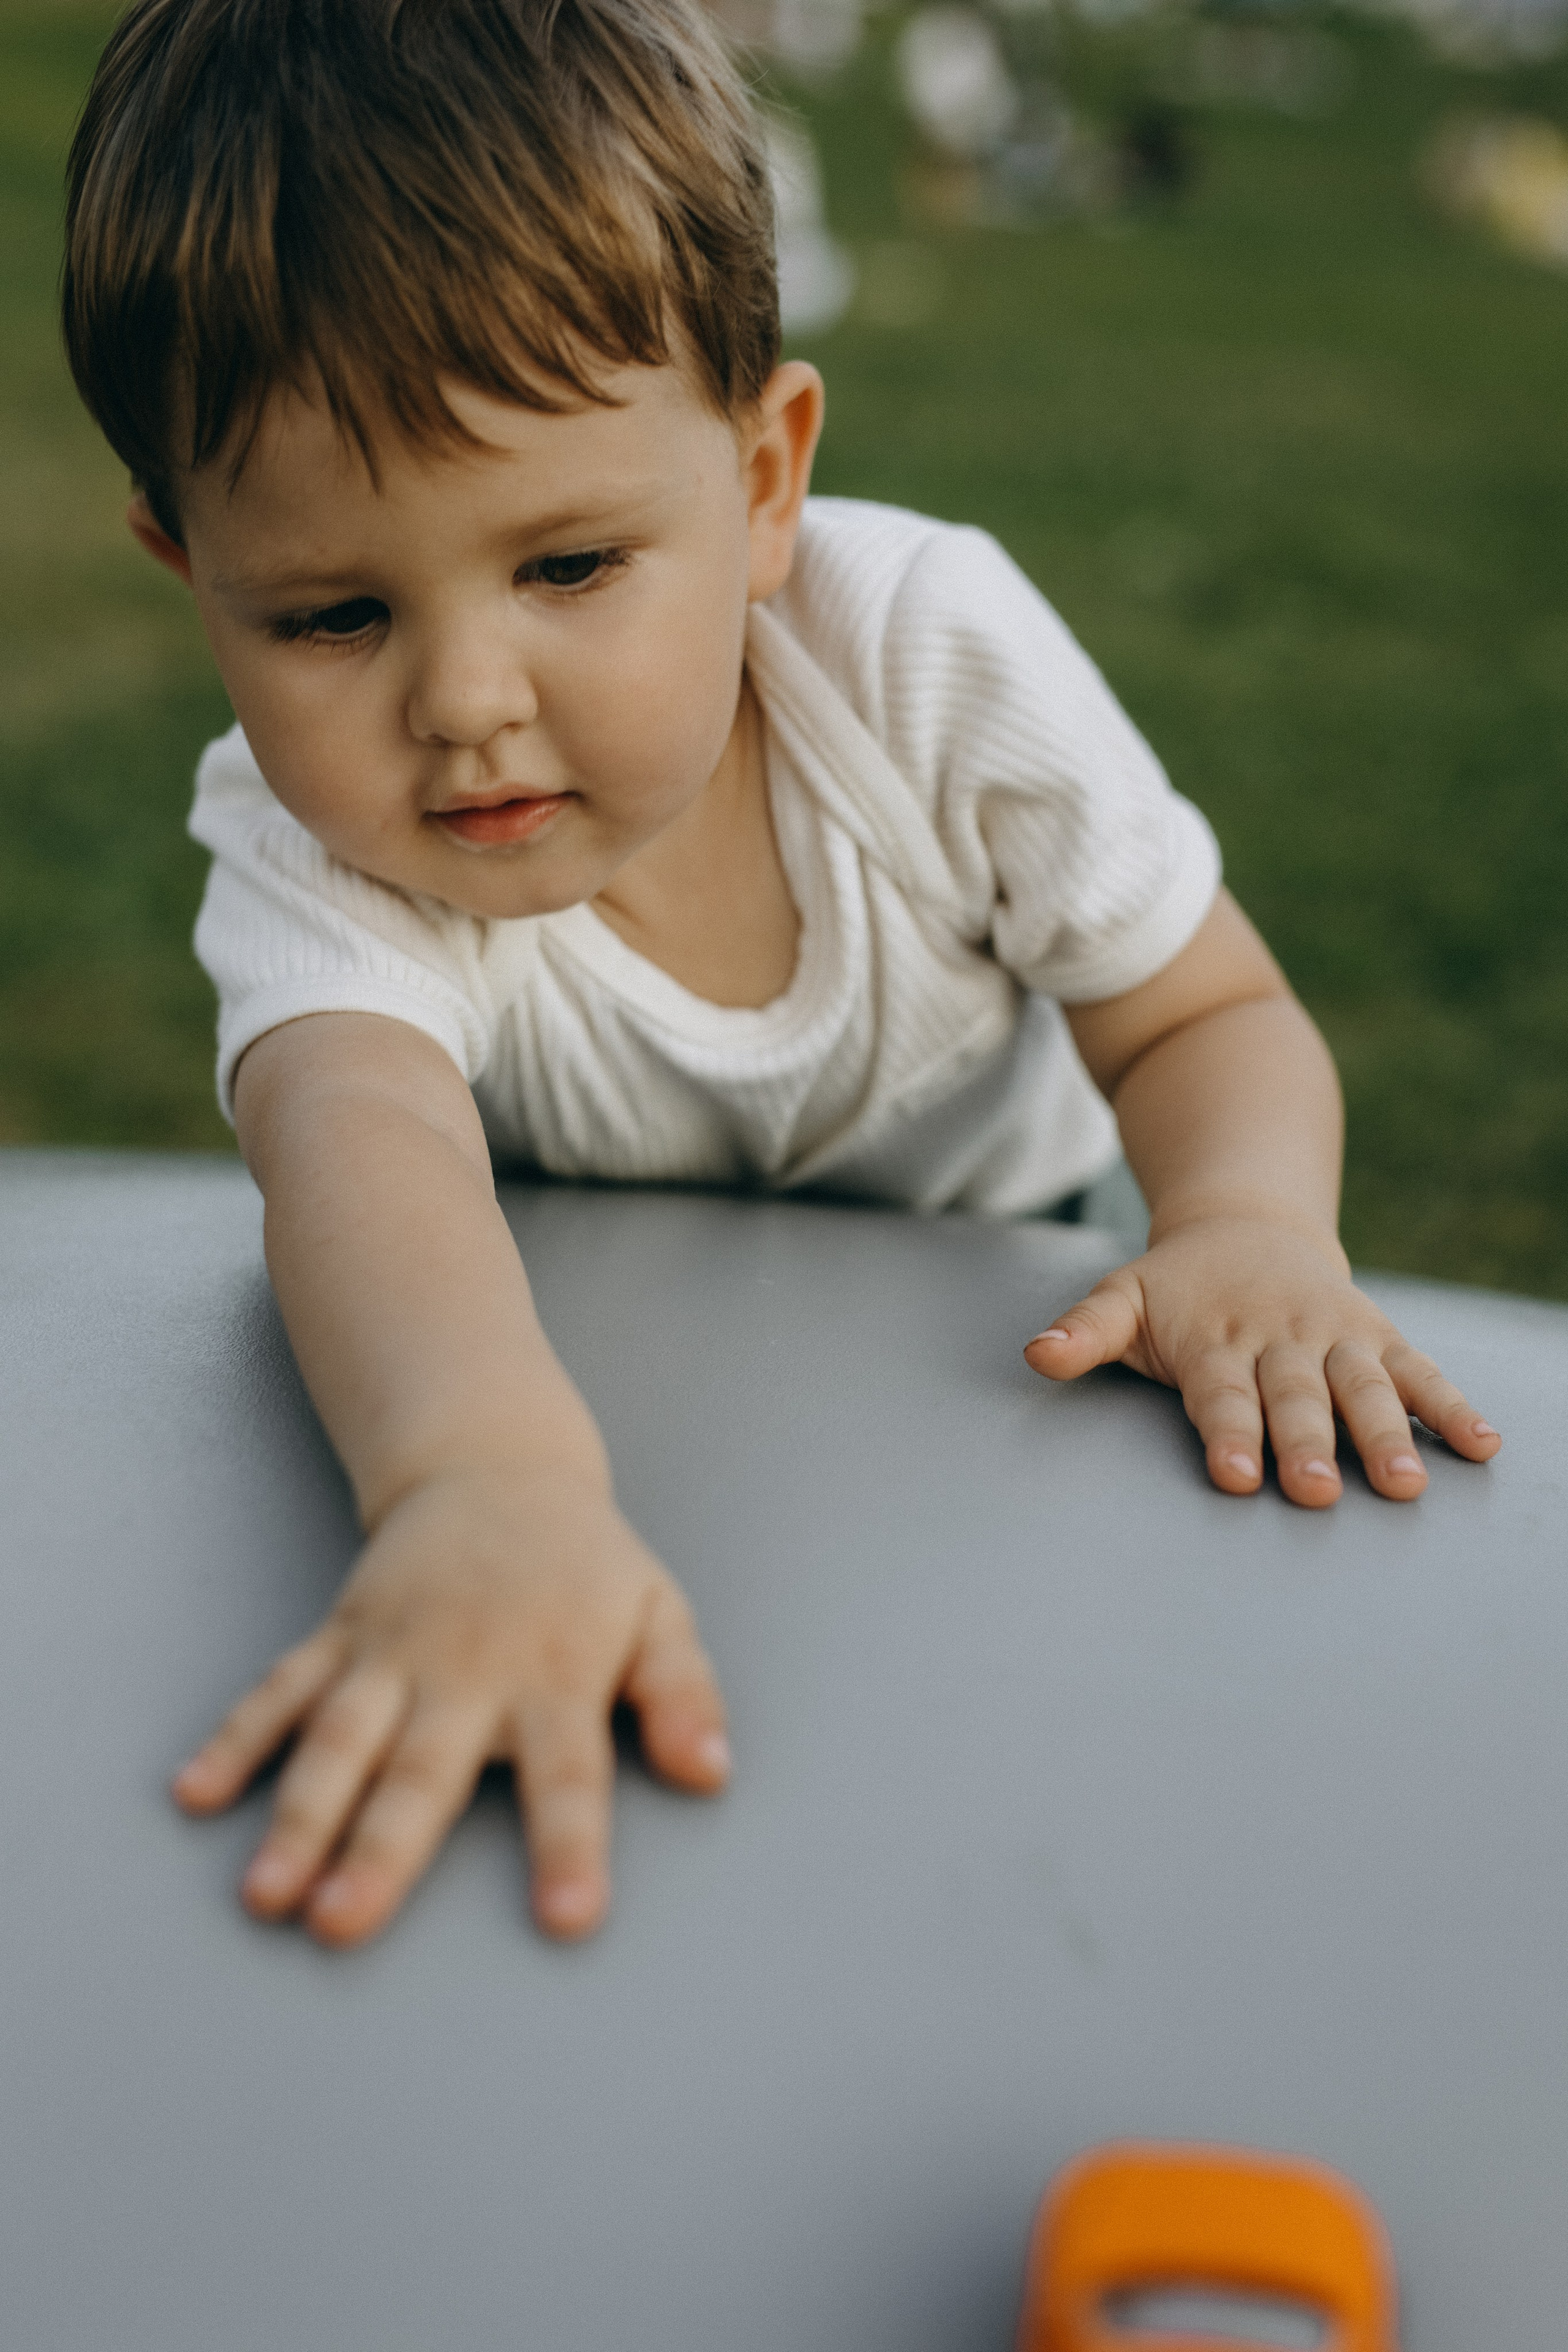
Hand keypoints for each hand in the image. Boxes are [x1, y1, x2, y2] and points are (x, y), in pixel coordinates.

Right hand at [172, 1468, 728, 1944]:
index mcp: (555, 1675)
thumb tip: (711, 1771)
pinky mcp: (341, 1635)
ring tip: (264, 1892)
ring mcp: (392, 1652)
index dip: (570, 1845)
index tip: (568, 1919)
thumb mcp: (659, 1613)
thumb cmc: (586, 1566)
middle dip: (381, 1850)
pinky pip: (281, 1690)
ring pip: (338, 1740)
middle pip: (422, 1770)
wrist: (498, 1468)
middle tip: (342, 1923)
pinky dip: (237, 1740)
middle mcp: (466, 1671)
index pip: (569, 1772)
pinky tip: (196, 1795)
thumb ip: (683, 1693)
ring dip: (298, 1815)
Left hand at [1024, 1215, 1500, 1506]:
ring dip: (1386, 1435)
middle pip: (1295, 1397)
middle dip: (1306, 1445)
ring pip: (1362, 1387)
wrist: (1247, 1223)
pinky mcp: (1376, 1335)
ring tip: (1403, 1486)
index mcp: (1215, 1337)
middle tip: (1315, 1493)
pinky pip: (1417, 1370)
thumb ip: (1084, 1331)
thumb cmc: (1178, 1286)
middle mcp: (1279, 1338)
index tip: (1236, 1475)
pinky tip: (1478, 1445)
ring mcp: (1332, 1336)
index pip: (1222, 1393)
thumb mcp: (1123, 1298)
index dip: (1229, 1433)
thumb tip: (1036, 1356)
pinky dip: (1449, 1406)